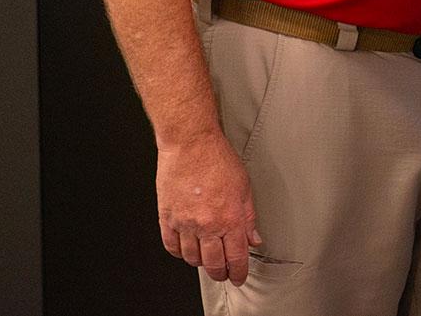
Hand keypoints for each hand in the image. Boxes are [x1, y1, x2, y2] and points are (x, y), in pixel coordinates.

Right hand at [156, 131, 259, 284]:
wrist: (190, 144)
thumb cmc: (217, 158)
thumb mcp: (244, 186)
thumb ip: (249, 217)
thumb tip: (253, 238)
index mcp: (229, 218)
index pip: (236, 257)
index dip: (239, 272)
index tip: (239, 276)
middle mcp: (207, 225)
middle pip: (214, 264)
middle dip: (221, 273)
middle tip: (223, 273)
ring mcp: (185, 223)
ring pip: (192, 258)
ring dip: (201, 263)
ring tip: (206, 259)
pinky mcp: (167, 218)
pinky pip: (172, 246)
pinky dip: (179, 253)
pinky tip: (186, 249)